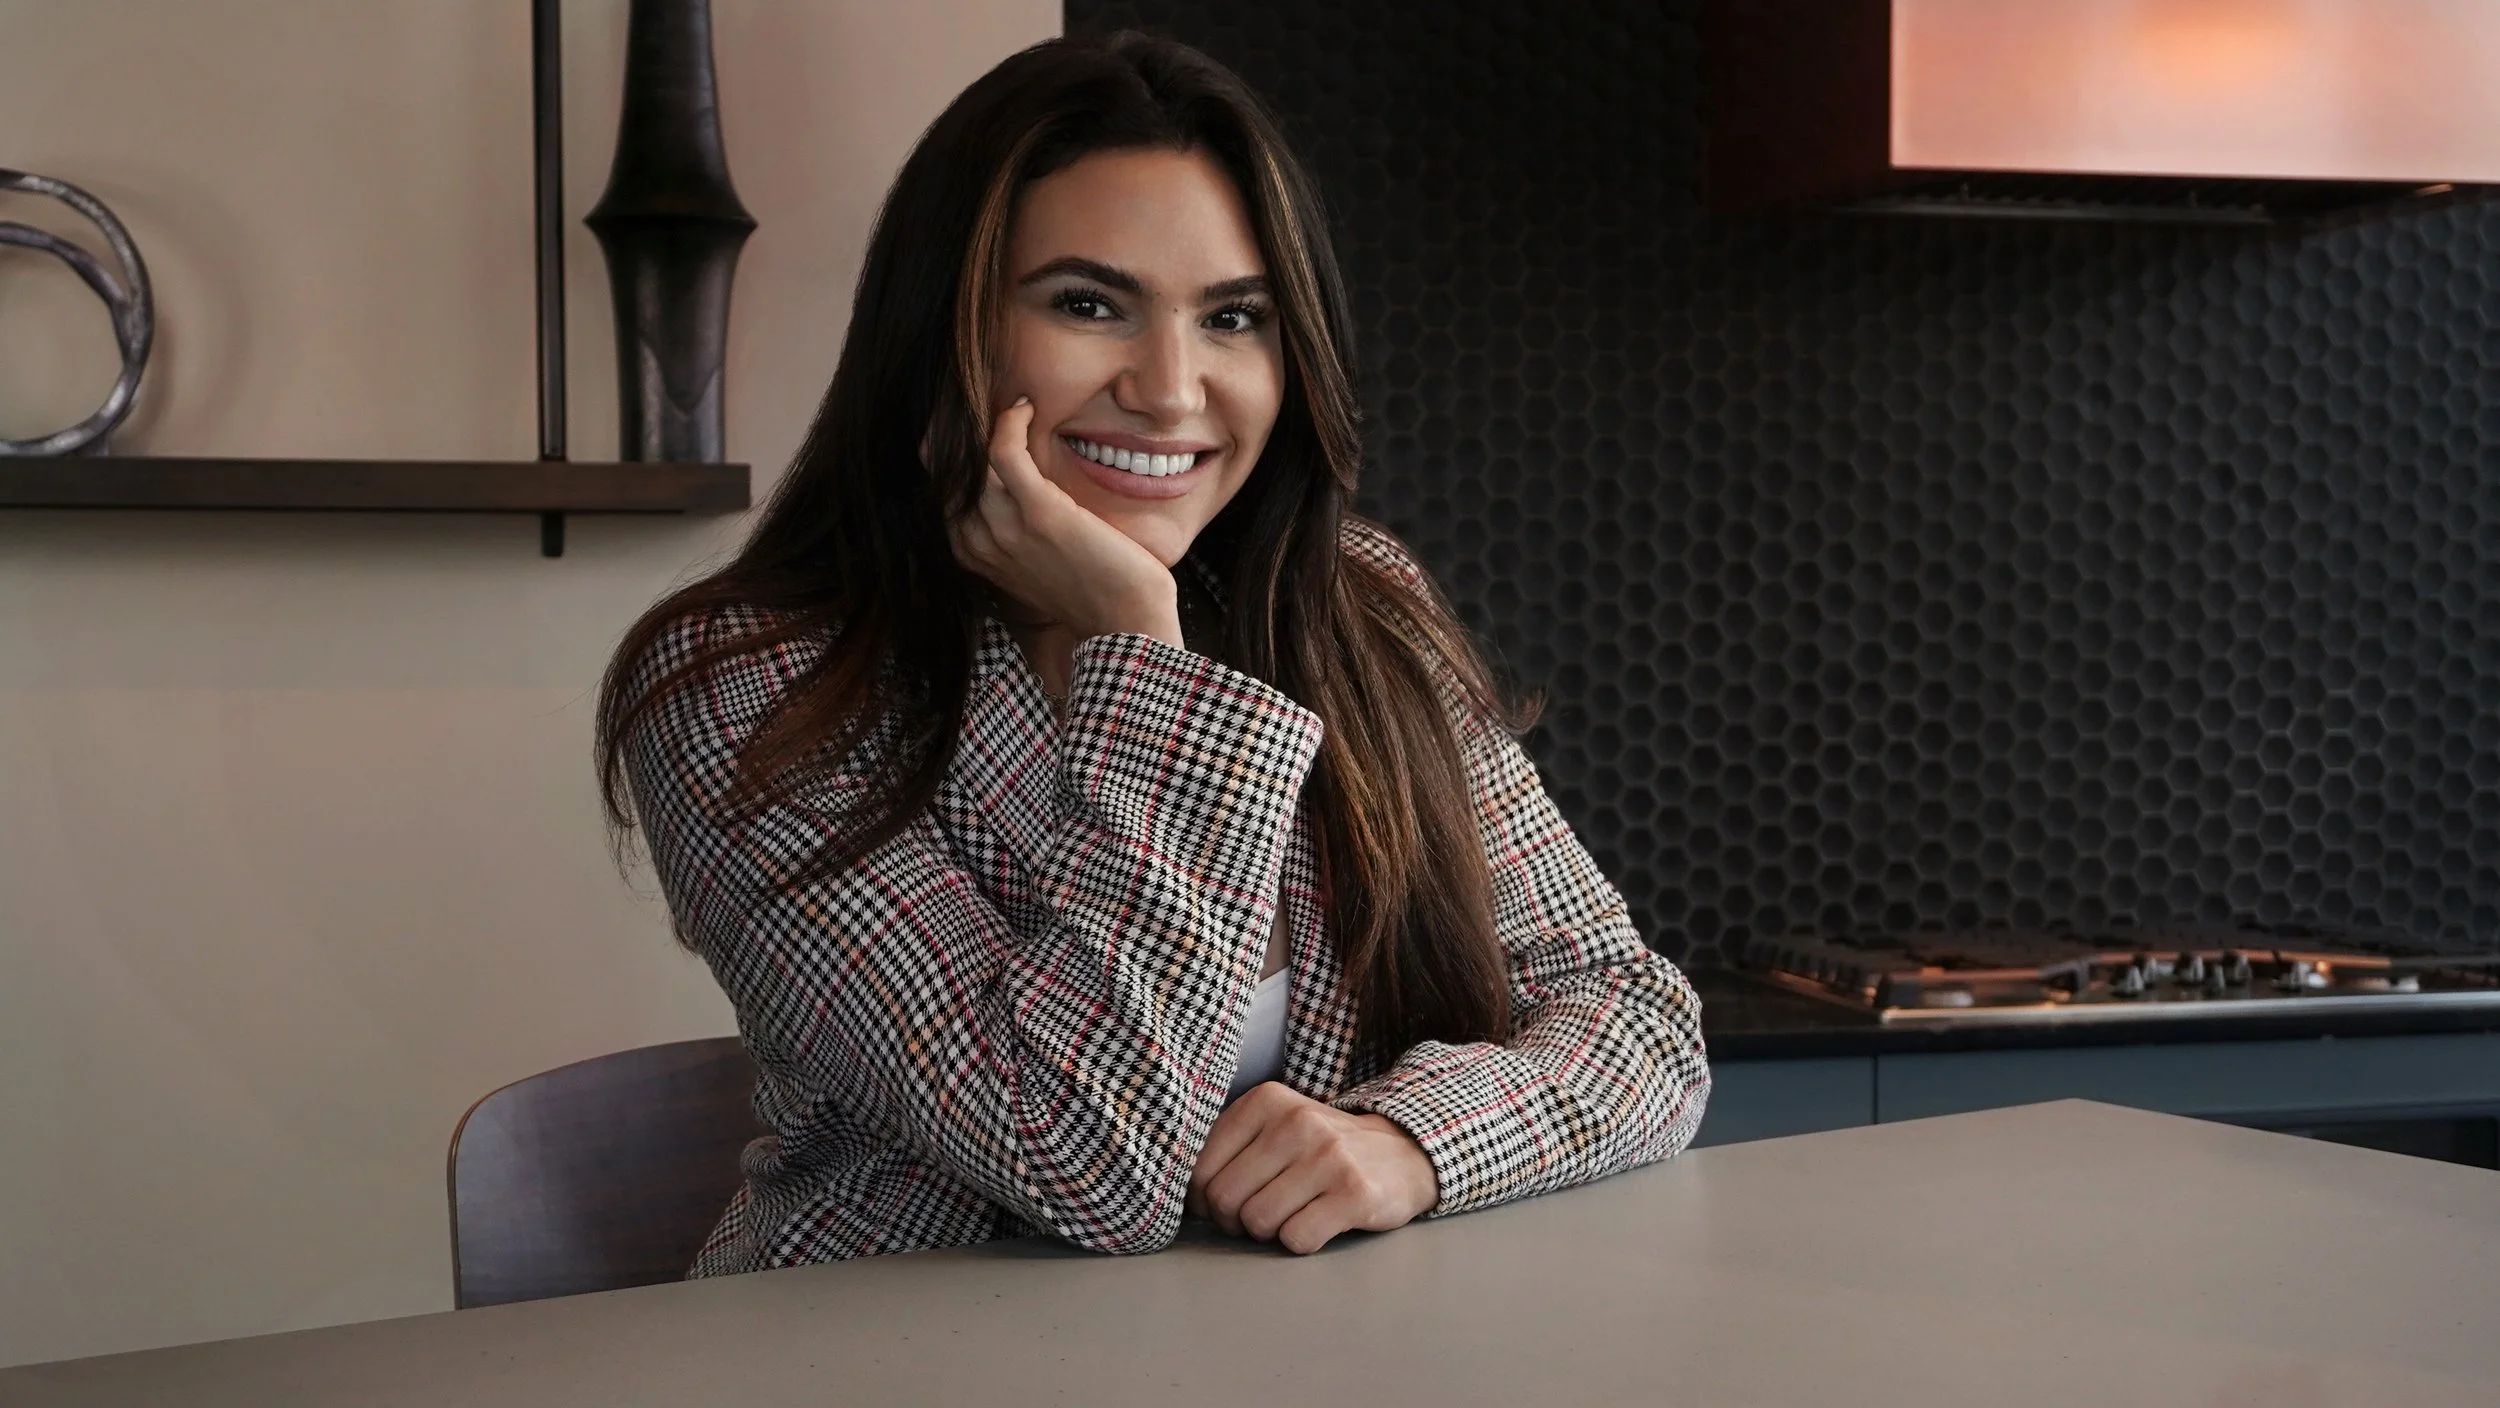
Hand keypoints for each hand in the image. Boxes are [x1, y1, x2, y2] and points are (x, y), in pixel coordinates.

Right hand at [948, 397, 1183, 646]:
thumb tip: (1019, 495)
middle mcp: (980, 541)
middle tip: (980, 399)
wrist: (1126, 624)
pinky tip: (1025, 408)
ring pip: (969, 457)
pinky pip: (1003, 452)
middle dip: (954, 429)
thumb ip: (1016, 534)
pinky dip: (1010, 422)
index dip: (948, 454)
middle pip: (944, 470)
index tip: (968, 423)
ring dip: (984, 420)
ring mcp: (1005, 527)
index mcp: (974, 554)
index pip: (941, 492)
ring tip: (1009, 403)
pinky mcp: (1039, 512)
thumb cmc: (1092, 594)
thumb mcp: (1038, 564)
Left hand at [1186, 1083, 1439, 1254]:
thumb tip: (1179, 1197)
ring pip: (1257, 1222)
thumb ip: (1229, 1149)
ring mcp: (1329, 1156)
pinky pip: (1296, 1239)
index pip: (1199, 1169)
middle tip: (1261, 1214)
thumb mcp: (1275, 1128)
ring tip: (1294, 1213)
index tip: (1226, 1203)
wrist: (1403, 1154)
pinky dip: (1301, 1242)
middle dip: (1235, 1221)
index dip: (1204, 1201)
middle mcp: (1297, 1121)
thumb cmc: (1322, 1150)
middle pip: (1225, 1199)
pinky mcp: (1355, 1193)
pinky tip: (1319, 1224)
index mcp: (1267, 1101)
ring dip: (1270, 1233)